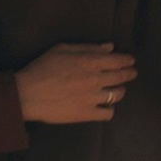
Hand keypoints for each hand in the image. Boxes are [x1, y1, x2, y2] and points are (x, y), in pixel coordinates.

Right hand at [17, 43, 137, 126]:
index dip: (127, 60)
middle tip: (132, 73)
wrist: (28, 94)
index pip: (118, 60)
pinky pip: (108, 113)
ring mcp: (92, 98)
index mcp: (90, 61)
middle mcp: (95, 79)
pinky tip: (105, 106)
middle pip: (121, 77)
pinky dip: (109, 109)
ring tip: (118, 90)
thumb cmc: (42, 68)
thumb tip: (109, 47)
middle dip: (129, 74)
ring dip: (120, 91)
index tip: (131, 61)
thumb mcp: (62, 49)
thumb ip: (88, 47)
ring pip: (118, 95)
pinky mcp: (87, 114)